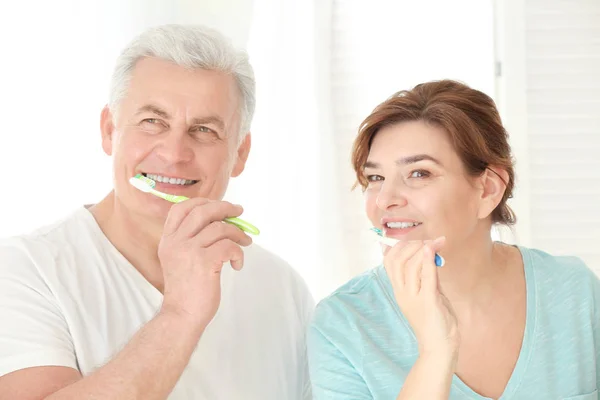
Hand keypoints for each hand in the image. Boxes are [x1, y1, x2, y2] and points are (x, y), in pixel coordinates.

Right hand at [157, 198, 252, 330]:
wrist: (182, 316)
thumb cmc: (187, 290)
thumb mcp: (180, 260)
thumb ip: (192, 240)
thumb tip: (223, 221)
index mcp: (168, 240)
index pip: (181, 208)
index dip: (203, 202)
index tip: (219, 206)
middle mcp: (176, 242)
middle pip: (203, 211)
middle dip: (225, 208)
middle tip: (239, 212)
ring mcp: (189, 251)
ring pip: (219, 228)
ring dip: (237, 233)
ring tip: (245, 243)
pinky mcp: (204, 262)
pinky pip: (229, 246)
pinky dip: (238, 253)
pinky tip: (236, 265)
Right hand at [384, 237, 458, 359]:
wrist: (439, 346)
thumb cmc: (435, 319)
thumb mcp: (428, 291)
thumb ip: (424, 272)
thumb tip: (422, 251)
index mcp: (399, 290)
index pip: (389, 261)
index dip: (401, 245)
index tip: (419, 241)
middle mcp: (402, 293)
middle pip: (396, 261)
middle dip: (411, 244)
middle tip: (429, 241)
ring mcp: (413, 298)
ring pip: (409, 266)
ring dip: (422, 250)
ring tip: (436, 243)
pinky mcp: (428, 302)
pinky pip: (425, 278)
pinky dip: (428, 261)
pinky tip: (432, 249)